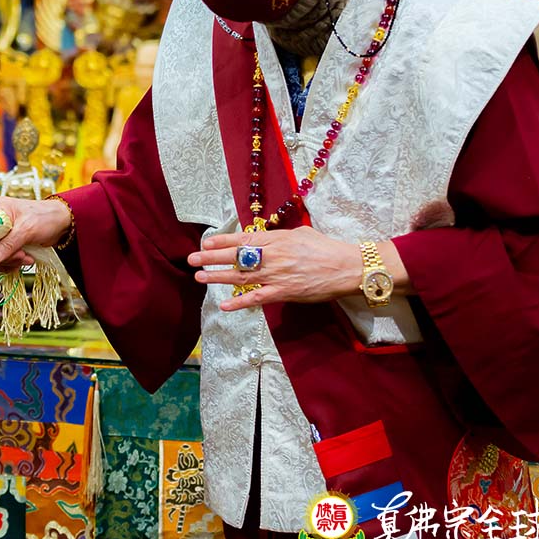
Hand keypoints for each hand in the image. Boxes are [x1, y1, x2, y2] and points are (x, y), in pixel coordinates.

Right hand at [0, 196, 71, 267]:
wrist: (63, 223)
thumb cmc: (47, 218)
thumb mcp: (28, 229)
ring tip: (27, 258)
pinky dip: (14, 262)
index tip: (4, 252)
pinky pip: (4, 258)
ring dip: (12, 261)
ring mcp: (4, 233)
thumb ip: (9, 243)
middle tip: (22, 255)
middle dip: (7, 255)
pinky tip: (26, 259)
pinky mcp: (11, 243)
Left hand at [187, 226, 364, 310]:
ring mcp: (277, 275)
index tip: (205, 243)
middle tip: (192, 259)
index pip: (242, 239)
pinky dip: (239, 303)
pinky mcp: (284, 293)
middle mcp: (273, 256)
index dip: (221, 241)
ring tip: (200, 277)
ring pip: (241, 277)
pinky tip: (224, 305)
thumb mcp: (300, 233)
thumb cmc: (325, 248)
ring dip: (218, 277)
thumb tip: (262, 239)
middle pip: (236, 257)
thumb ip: (278, 237)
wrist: (347, 267)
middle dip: (211, 258)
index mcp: (276, 239)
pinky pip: (257, 299)